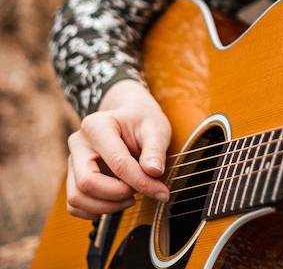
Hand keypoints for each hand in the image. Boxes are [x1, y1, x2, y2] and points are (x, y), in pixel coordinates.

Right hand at [66, 79, 170, 218]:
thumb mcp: (156, 129)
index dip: (141, 182)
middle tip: (140, 194)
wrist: (129, 118)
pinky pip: (75, 205)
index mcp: (97, 126)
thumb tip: (154, 173)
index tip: (162, 193)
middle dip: (117, 196)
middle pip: (87, 183)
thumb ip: (155, 150)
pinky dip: (95, 211)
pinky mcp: (73, 177)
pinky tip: (118, 202)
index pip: (117, 163)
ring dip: (107, 207)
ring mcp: (72, 161)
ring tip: (131, 197)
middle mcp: (78, 143)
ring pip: (77, 198)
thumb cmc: (143, 122)